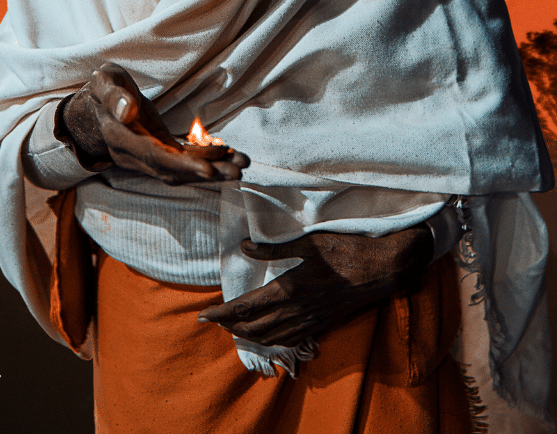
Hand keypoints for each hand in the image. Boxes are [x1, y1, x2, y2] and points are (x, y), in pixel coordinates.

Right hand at [61, 63, 249, 185]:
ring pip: (180, 169)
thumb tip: (128, 110)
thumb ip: (113, 96)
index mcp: (121, 138)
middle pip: (171, 170)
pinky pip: (183, 159)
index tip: (207, 170)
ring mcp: (147, 156)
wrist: (93, 108)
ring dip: (212, 169)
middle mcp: (135, 155)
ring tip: (241, 165)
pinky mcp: (159, 150)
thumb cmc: (101, 89)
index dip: (180, 165)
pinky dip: (207, 159)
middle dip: (205, 172)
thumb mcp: (103, 82)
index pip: (153, 157)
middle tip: (237, 172)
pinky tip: (229, 155)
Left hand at [198, 225, 433, 346]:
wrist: (381, 268)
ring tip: (235, 330)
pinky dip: (273, 342)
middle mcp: (295, 311)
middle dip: (230, 327)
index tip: (203, 316)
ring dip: (249, 337)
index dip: (221, 314)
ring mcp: (310, 321)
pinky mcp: (323, 324)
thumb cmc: (344, 249)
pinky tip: (270, 337)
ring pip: (271, 338)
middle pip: (254, 329)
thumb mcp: (306, 242)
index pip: (244, 309)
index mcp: (287, 290)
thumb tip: (243, 247)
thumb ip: (272, 247)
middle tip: (214, 321)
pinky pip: (291, 340)